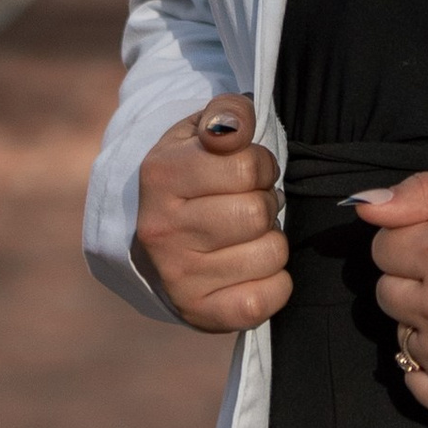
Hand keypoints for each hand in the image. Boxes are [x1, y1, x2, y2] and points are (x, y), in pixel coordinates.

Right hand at [133, 95, 289, 334]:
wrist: (153, 239)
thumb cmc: (189, 178)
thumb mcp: (199, 133)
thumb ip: (227, 114)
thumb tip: (237, 130)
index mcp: (161, 176)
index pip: (249, 165)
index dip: (260, 165)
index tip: (245, 173)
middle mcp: (163, 230)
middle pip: (259, 212)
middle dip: (265, 203)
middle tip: (246, 205)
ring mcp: (178, 276)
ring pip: (272, 252)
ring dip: (270, 242)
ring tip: (246, 237)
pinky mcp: (199, 313)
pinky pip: (267, 299)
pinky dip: (274, 284)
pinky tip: (252, 269)